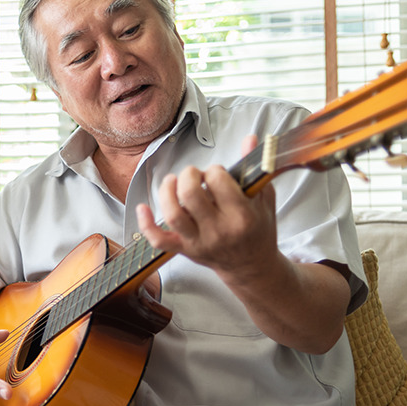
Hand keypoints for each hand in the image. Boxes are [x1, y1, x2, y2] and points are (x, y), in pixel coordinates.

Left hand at [137, 135, 277, 279]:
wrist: (251, 266)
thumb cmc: (258, 230)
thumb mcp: (264, 198)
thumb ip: (255, 168)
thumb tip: (250, 139)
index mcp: (242, 216)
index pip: (218, 181)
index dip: (214, 170)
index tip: (217, 173)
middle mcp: (219, 231)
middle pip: (191, 195)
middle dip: (188, 175)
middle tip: (194, 174)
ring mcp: (199, 242)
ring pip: (173, 214)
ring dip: (167, 191)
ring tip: (172, 181)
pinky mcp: (185, 250)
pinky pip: (158, 240)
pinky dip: (145, 224)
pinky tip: (142, 207)